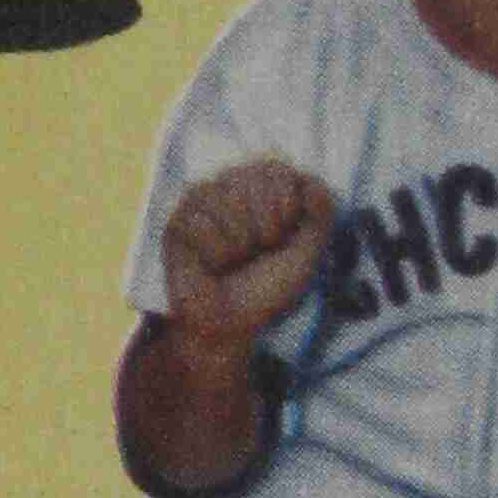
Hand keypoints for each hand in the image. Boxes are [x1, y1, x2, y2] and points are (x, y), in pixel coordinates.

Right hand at [161, 159, 336, 348]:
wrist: (231, 324)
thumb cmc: (267, 288)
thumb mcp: (306, 252)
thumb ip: (321, 213)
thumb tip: (309, 179)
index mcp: (260, 188)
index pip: (279, 172)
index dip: (286, 209)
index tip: (279, 239)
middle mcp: (228, 186)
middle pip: (255, 183)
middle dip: (265, 228)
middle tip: (254, 253)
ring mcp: (200, 203)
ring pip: (229, 202)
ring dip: (239, 245)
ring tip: (231, 262)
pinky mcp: (177, 222)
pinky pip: (202, 224)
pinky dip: (214, 255)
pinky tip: (209, 266)